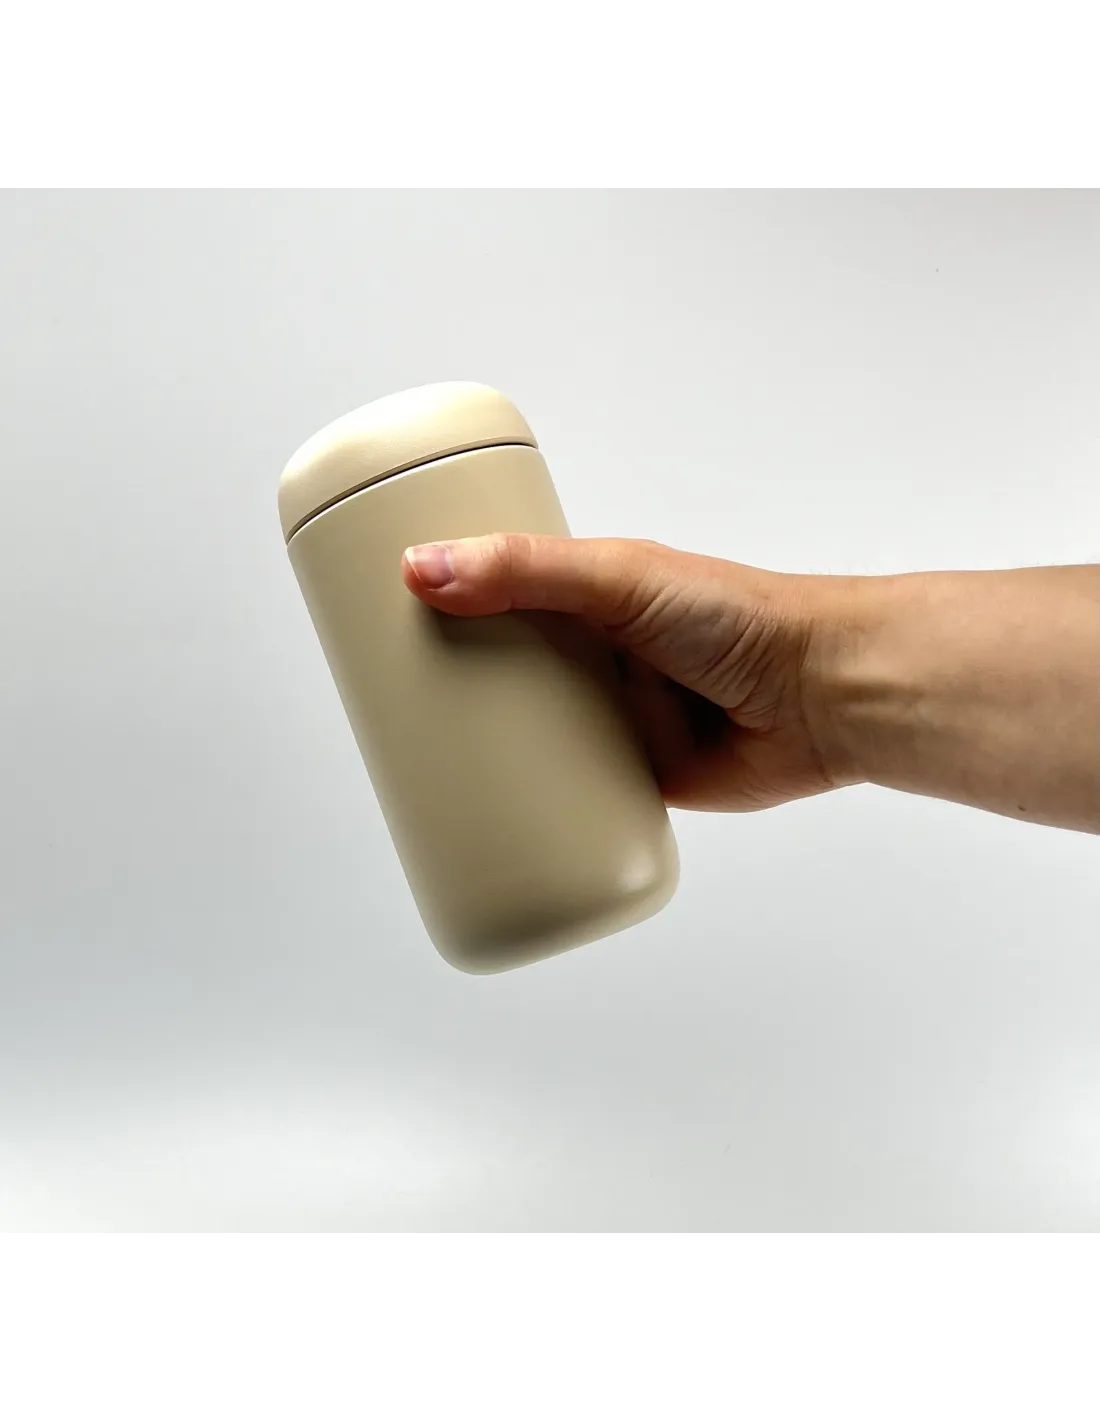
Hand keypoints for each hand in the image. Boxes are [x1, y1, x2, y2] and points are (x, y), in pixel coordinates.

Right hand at [401, 534, 846, 812]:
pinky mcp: (636, 777)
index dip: (438, 607)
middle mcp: (596, 656)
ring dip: (479, 752)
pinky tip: (479, 819)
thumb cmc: (740, 617)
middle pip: (499, 671)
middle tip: (381, 710)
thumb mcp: (621, 578)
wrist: (822, 697)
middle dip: (444, 690)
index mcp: (587, 597)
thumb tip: (421, 569)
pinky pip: (569, 793)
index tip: (380, 624)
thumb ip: (526, 572)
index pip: (493, 593)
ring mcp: (615, 718)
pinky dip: (530, 806)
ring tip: (411, 770)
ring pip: (528, 737)